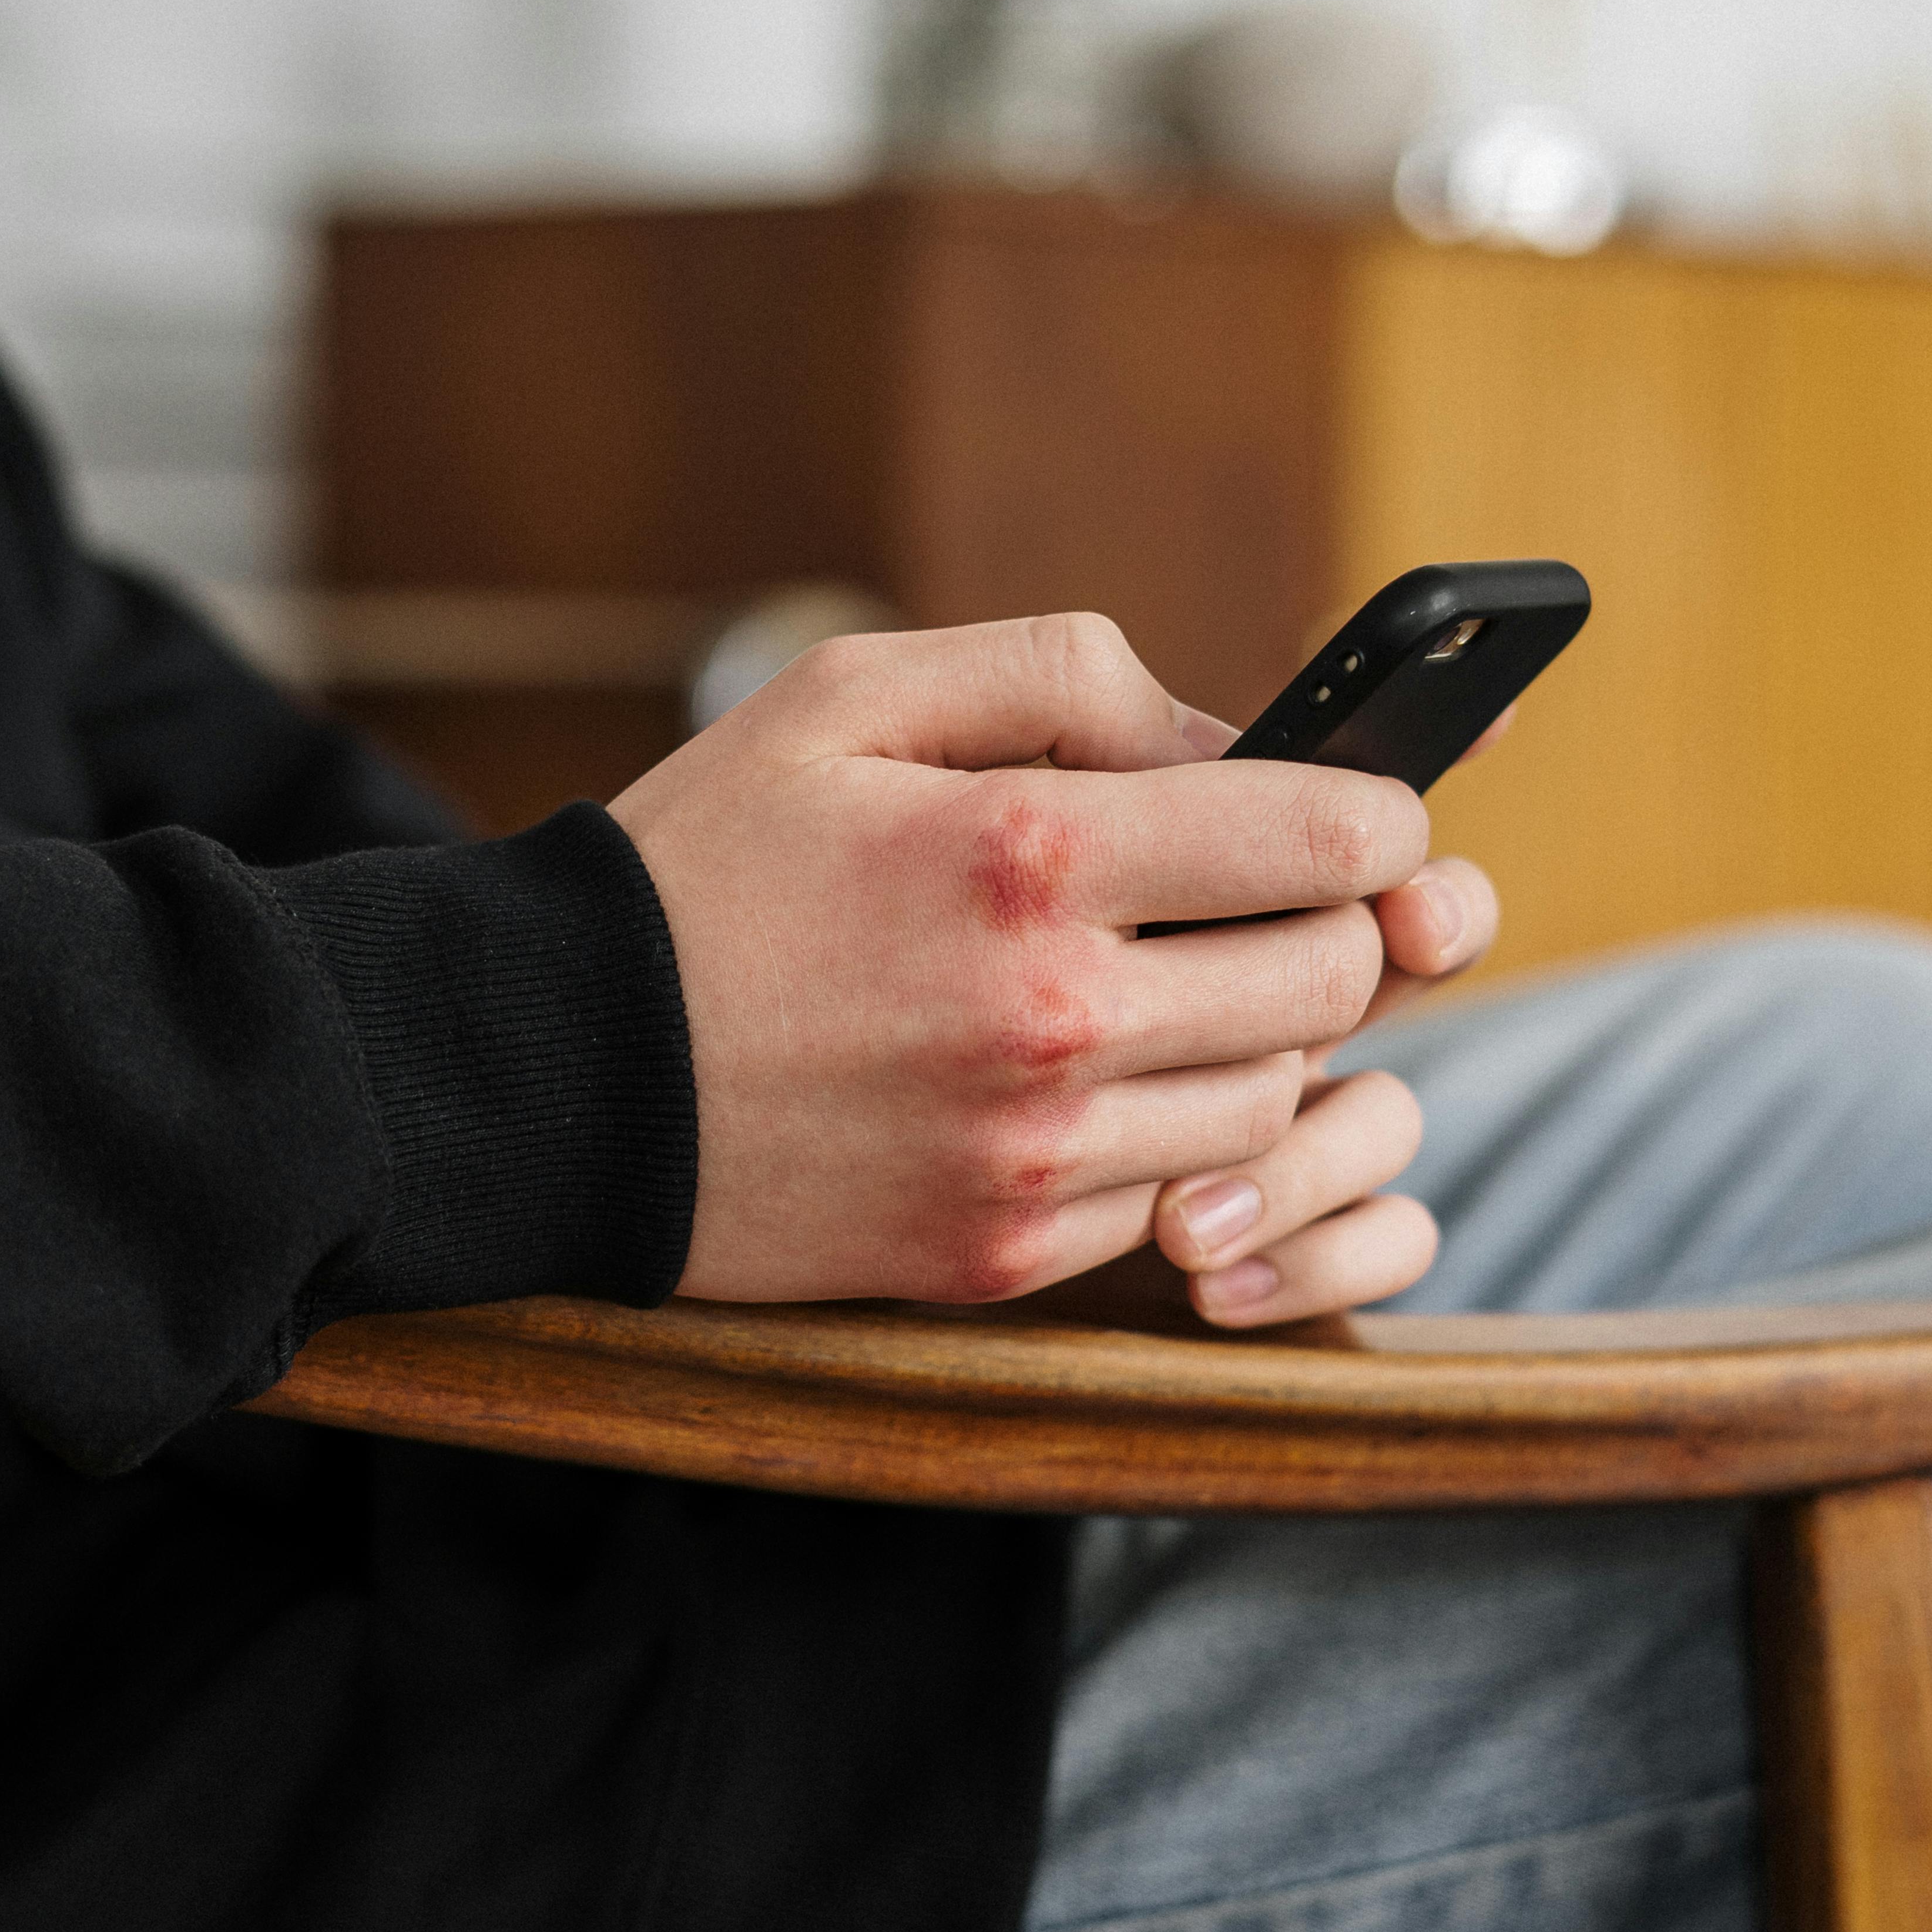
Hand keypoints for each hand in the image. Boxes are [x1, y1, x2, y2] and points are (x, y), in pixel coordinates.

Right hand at [611, 612, 1466, 1306]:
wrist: (553, 1075)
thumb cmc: (704, 867)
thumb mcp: (853, 699)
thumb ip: (1062, 676)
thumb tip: (1225, 735)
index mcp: (1027, 854)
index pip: (1324, 841)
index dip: (1379, 817)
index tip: (1359, 813)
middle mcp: (1053, 1017)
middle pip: (1330, 981)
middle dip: (1331, 927)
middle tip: (1264, 901)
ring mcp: (1032, 1157)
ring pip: (1271, 1104)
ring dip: (1256, 1043)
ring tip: (1164, 991)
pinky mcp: (1000, 1255)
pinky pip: (1175, 1202)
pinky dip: (1170, 1143)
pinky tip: (1089, 1085)